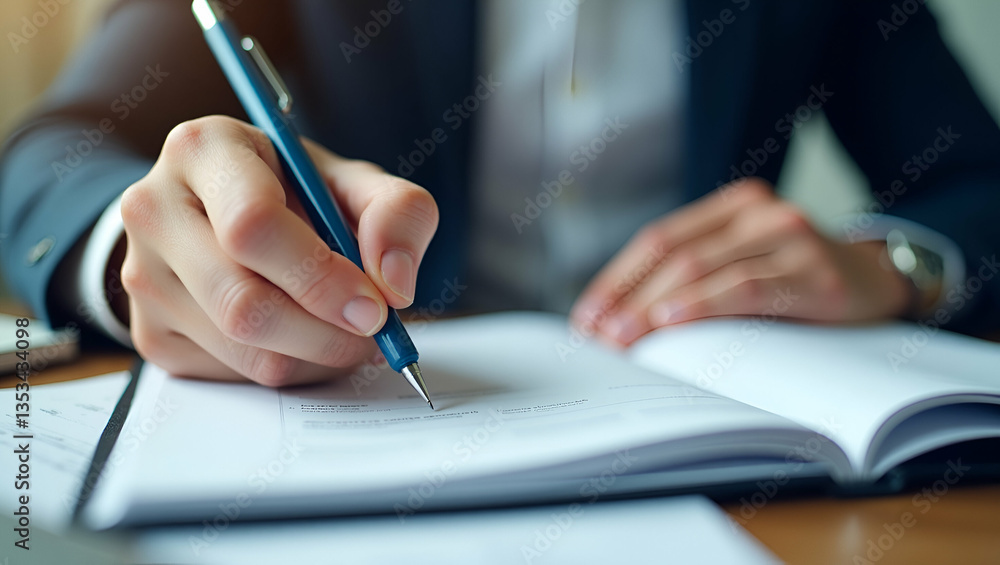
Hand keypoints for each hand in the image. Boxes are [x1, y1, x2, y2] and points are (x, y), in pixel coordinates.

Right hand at [119, 116, 437, 385]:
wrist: (225, 212)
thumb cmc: (293, 191)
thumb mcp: (353, 181)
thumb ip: (396, 213)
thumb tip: (394, 284)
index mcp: (204, 150)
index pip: (253, 225)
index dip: (321, 277)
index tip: (374, 303)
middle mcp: (155, 209)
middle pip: (242, 302)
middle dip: (326, 332)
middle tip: (373, 330)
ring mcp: (142, 276)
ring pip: (242, 348)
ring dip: (315, 355)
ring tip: (345, 330)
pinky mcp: (149, 332)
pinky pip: (232, 375)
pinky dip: (289, 368)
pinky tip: (305, 337)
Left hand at [571, 178, 909, 345]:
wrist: (879, 280)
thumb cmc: (798, 279)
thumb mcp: (746, 263)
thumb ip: (698, 273)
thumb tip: (622, 320)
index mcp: (732, 206)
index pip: (657, 240)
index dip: (616, 279)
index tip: (586, 318)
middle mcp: (757, 212)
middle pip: (671, 253)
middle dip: (625, 299)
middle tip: (597, 338)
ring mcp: (787, 236)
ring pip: (700, 268)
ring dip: (652, 309)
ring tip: (622, 340)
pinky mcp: (813, 272)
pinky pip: (745, 287)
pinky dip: (702, 304)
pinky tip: (671, 322)